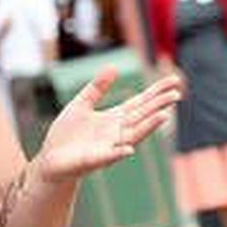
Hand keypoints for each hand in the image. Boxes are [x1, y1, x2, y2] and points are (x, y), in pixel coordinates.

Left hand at [35, 67, 181, 182]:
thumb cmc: (67, 133)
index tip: (175, 80)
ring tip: (164, 115)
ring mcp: (109, 147)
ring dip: (148, 126)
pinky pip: (109, 156)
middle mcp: (117, 132)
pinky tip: (128, 149)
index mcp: (114, 118)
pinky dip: (119, 152)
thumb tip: (114, 66)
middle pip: (142, 116)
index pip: (140, 103)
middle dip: (158, 106)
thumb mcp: (81, 104)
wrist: (51, 159)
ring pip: (132, 135)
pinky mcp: (94, 160)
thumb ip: (97, 88)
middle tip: (176, 94)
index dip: (156, 92)